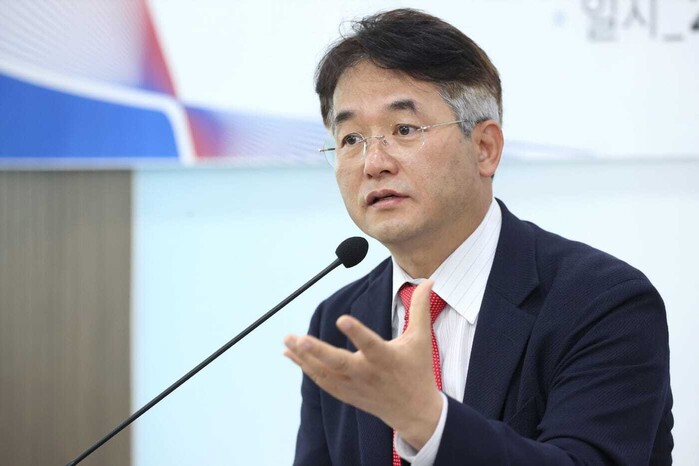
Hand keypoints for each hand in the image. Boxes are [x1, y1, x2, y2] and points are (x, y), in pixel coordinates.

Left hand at [284, 280, 442, 449]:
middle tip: (297, 339)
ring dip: (304, 358)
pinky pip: (321, 380)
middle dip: (316, 351)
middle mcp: (367, 373)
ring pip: (325, 372)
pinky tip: (291, 354)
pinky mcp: (345, 393)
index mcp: (386, 358)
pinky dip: (306, 368)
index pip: (370, 344)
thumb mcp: (421, 339)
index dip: (356, 332)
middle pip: (338, 362)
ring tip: (287, 341)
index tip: (341, 319)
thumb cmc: (417, 371)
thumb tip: (428, 281)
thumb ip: (420, 309)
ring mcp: (354, 385)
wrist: (414, 412)